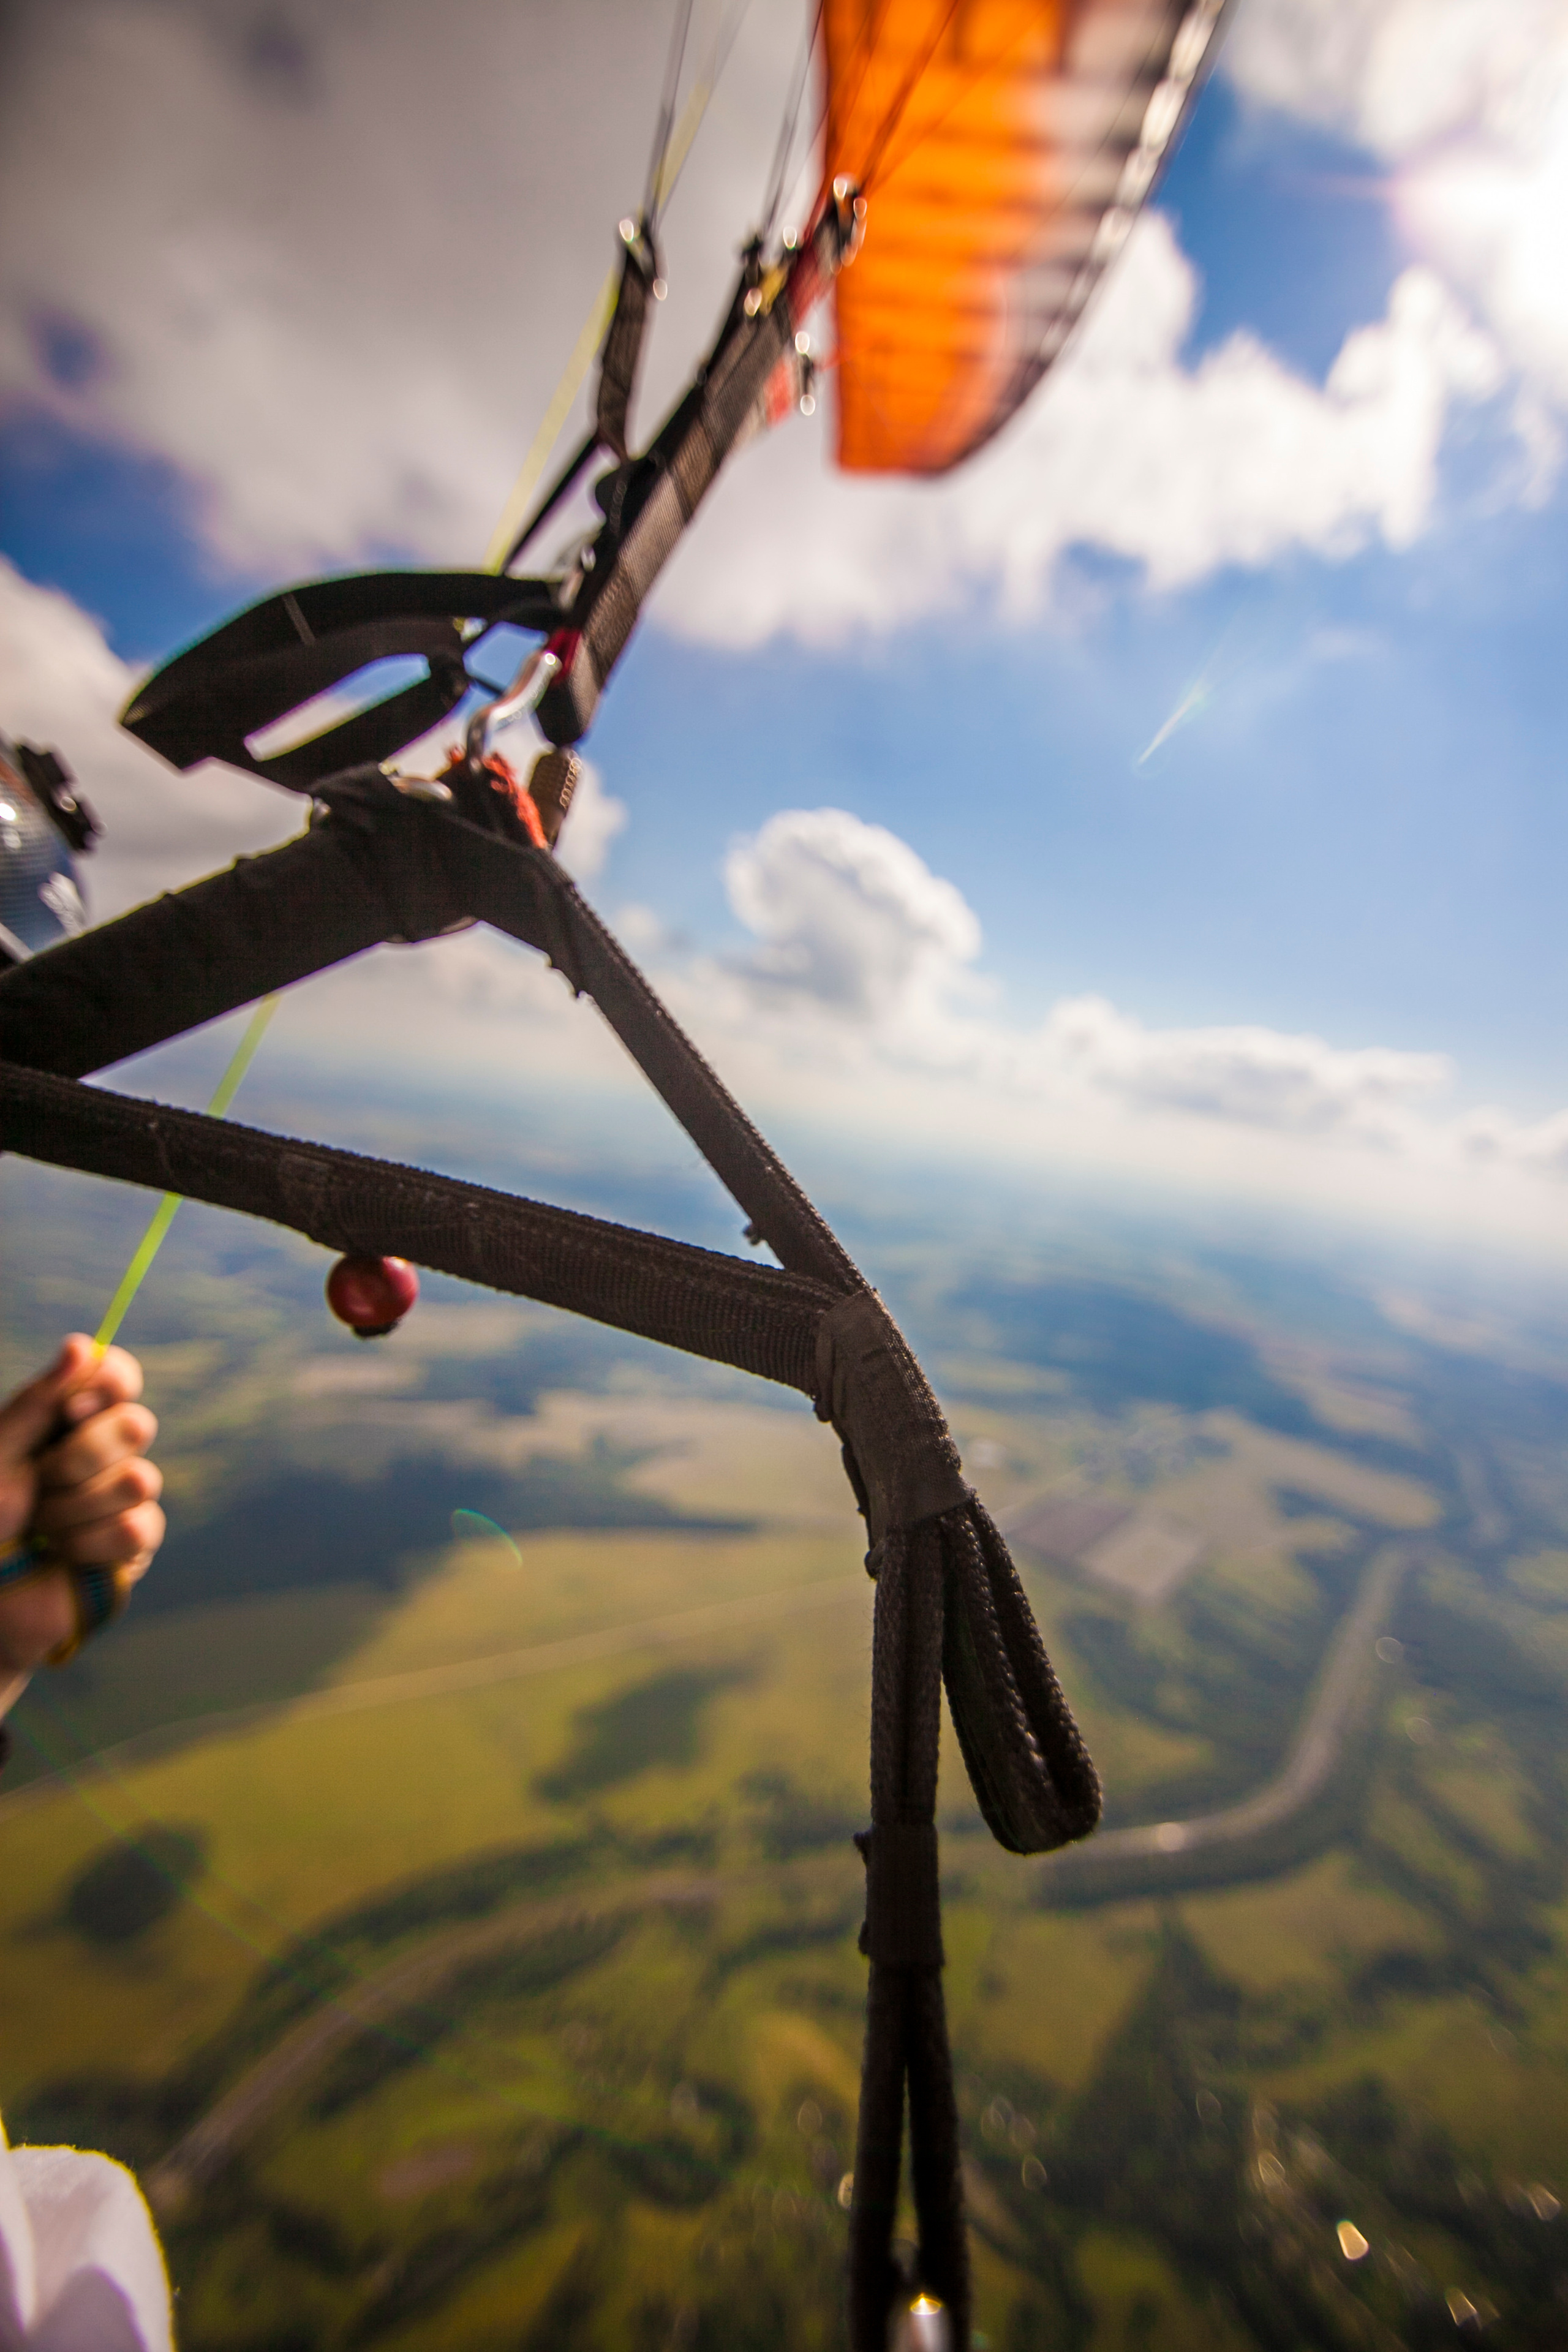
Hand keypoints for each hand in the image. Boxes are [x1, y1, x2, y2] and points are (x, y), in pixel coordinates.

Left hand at [0, 1336, 163, 1684]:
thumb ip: (37, 1403)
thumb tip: (81, 1344)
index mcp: (69, 1419)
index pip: (118, 1376)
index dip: (108, 1384)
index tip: (70, 1409)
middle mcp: (104, 1450)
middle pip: (135, 1425)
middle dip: (76, 1461)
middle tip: (37, 1487)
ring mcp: (125, 1496)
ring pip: (138, 1480)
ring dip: (73, 1511)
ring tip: (42, 1530)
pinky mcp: (135, 1544)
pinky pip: (136, 1529)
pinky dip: (87, 1545)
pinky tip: (64, 1557)